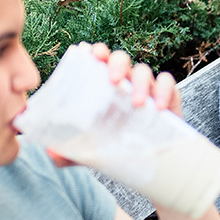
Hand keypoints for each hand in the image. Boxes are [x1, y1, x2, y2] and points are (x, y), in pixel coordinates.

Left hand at [48, 43, 181, 166]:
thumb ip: (69, 153)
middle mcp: (124, 84)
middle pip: (120, 59)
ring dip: (139, 82)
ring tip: (136, 102)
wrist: (147, 167)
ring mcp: (146, 89)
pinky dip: (164, 90)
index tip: (90, 53)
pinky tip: (159, 108)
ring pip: (144, 70)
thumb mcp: (89, 154)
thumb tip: (51, 153)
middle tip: (112, 80)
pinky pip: (168, 83)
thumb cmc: (115, 151)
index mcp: (103, 88)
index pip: (98, 61)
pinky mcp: (167, 98)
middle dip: (115, 63)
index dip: (95, 52)